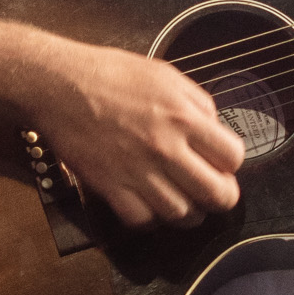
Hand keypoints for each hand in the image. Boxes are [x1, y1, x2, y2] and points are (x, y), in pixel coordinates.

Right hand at [30, 46, 244, 228]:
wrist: (61, 86)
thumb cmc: (112, 74)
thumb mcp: (167, 76)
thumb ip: (197, 103)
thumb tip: (214, 130)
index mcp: (184, 117)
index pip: (233, 157)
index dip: (231, 162)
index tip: (222, 162)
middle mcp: (166, 149)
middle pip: (216, 194)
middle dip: (222, 196)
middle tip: (214, 191)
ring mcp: (138, 172)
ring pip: (181, 214)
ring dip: (189, 212)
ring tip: (185, 201)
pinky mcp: (110, 188)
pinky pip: (141, 220)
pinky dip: (150, 218)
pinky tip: (150, 204)